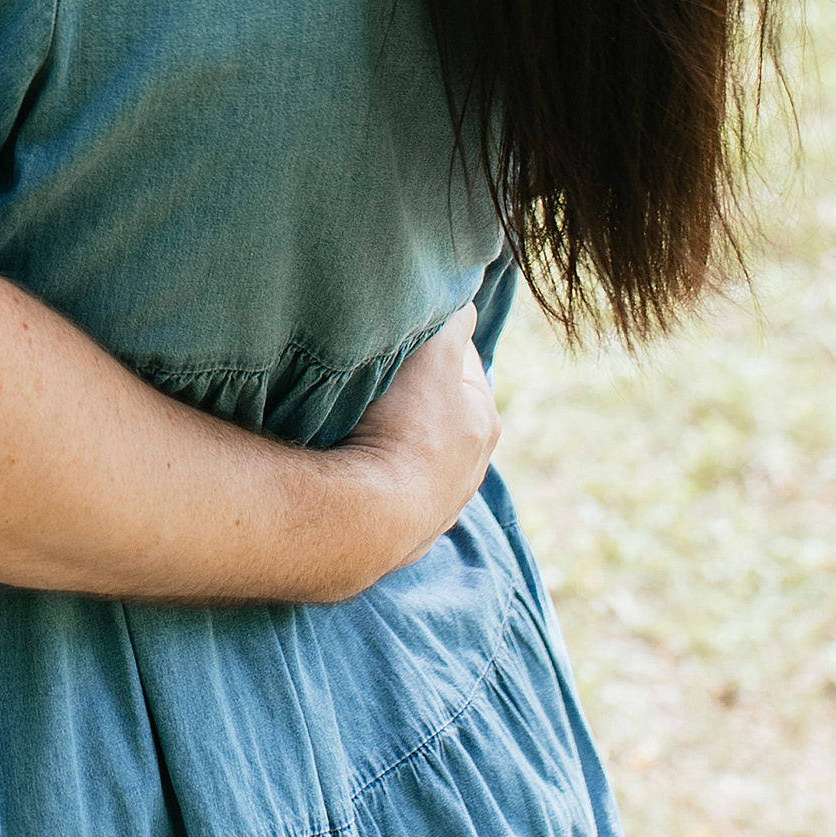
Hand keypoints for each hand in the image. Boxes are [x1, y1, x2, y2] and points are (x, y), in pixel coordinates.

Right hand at [328, 306, 497, 586]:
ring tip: (355, 423)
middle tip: (372, 375)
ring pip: (413, 455)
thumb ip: (451, 320)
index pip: (462, 362)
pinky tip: (352, 469)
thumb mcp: (433, 355)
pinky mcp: (403, 537)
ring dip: (390, 439)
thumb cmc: (404, 430)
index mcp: (483, 421)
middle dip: (410, 392)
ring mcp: (436, 506)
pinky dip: (374, 479)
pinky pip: (388, 494)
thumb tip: (462, 299)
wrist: (367, 516)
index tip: (398, 335)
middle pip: (437, 412)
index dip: (430, 342)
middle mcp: (469, 468)